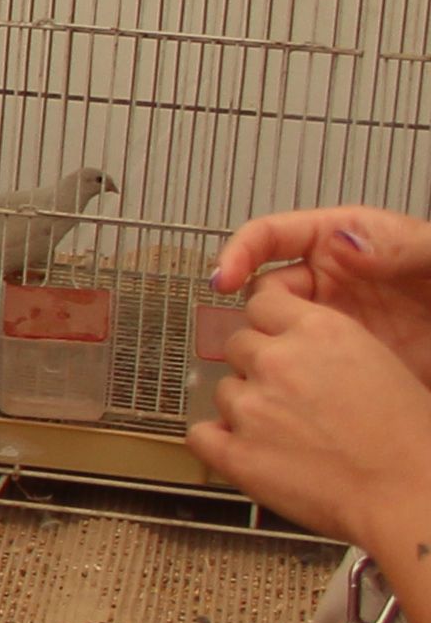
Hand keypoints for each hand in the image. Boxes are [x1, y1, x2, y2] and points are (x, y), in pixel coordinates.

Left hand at [190, 282, 430, 552]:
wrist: (408, 493)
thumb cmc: (408, 439)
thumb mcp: (380, 362)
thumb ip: (328, 345)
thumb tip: (302, 345)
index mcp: (320, 331)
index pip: (262, 302)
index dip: (266, 323)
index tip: (269, 335)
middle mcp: (278, 361)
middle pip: (237, 344)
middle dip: (256, 365)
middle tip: (285, 393)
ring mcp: (251, 407)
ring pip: (223, 389)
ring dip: (244, 405)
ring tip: (283, 430)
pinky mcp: (236, 452)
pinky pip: (200, 435)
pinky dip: (215, 440)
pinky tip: (241, 447)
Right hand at [212, 206, 430, 382]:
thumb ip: (398, 245)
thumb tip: (344, 246)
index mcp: (342, 240)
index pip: (271, 236)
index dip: (240, 252)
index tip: (224, 278)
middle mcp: (331, 280)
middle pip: (264, 290)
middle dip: (251, 310)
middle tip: (252, 334)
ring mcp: (336, 320)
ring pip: (276, 331)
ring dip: (267, 345)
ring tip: (267, 364)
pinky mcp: (347, 357)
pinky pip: (304, 364)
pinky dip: (292, 375)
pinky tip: (298, 386)